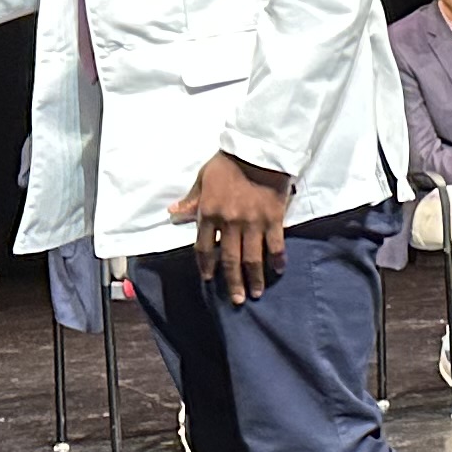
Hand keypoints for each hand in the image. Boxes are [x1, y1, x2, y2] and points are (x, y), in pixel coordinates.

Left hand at [168, 151, 293, 303]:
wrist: (258, 151)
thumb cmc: (228, 163)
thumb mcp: (203, 179)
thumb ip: (192, 200)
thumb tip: (173, 212)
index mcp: (210, 213)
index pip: (205, 248)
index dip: (206, 266)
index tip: (209, 278)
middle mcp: (230, 223)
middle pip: (230, 260)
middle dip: (233, 282)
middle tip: (237, 299)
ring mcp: (253, 223)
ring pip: (253, 258)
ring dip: (255, 278)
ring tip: (257, 293)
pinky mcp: (274, 219)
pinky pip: (275, 245)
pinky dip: (277, 259)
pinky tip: (278, 271)